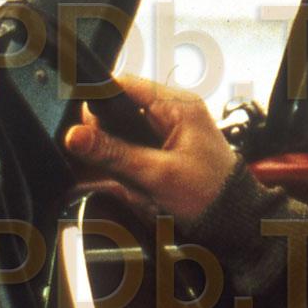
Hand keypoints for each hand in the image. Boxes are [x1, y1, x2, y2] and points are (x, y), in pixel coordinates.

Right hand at [63, 75, 238, 224]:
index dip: (97, 105)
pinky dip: (120, 168)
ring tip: (126, 178)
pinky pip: (128, 152)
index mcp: (176, 105)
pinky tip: (121, 183)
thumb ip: (113, 153)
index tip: (82, 131)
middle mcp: (170, 112)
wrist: (232, 222)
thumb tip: (75, 136)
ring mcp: (165, 132)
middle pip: (116, 112)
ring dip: (112, 157)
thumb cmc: (212, 194)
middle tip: (105, 163)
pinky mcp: (160, 152)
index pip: (123, 85)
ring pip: (119, 135)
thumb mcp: (157, 173)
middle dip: (103, 139)